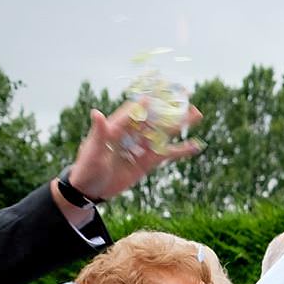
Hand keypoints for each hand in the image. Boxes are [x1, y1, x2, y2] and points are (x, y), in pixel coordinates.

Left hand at [65, 100, 204, 204]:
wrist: (91, 189)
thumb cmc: (86, 167)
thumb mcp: (92, 150)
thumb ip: (99, 132)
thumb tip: (96, 113)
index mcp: (116, 127)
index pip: (135, 111)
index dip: (148, 102)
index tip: (162, 93)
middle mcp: (131, 134)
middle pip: (154, 118)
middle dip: (170, 108)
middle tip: (187, 96)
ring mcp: (141, 148)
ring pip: (163, 133)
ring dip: (180, 124)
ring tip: (197, 114)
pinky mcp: (148, 162)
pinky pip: (167, 154)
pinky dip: (181, 150)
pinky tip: (195, 145)